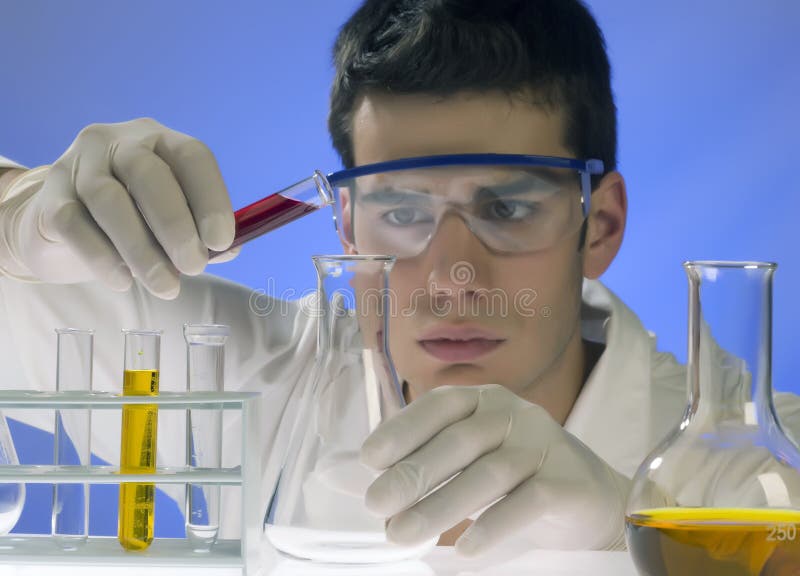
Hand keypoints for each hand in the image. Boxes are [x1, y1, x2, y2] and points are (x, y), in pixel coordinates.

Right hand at [0, 118, 234, 297]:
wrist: (64, 227)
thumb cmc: (135, 219)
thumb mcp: (173, 220)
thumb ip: (201, 233)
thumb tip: (226, 250)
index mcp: (159, 141)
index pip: (191, 155)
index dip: (211, 198)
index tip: (221, 241)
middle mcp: (116, 142)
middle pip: (146, 173)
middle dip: (175, 225)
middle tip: (193, 267)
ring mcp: (77, 166)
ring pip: (107, 199)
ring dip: (141, 249)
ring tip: (165, 286)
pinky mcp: (49, 198)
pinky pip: (74, 225)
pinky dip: (102, 257)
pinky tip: (123, 281)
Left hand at [360, 384, 629, 555]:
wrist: (589, 500)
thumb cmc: (516, 477)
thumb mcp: (470, 459)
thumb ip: (428, 460)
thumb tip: (362, 481)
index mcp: (484, 400)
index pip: (439, 405)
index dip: (403, 428)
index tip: (370, 459)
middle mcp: (514, 414)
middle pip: (460, 440)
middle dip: (414, 472)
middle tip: (377, 503)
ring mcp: (544, 444)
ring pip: (489, 473)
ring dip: (441, 506)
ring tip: (403, 534)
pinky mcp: (568, 480)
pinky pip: (529, 501)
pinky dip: (494, 525)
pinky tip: (465, 548)